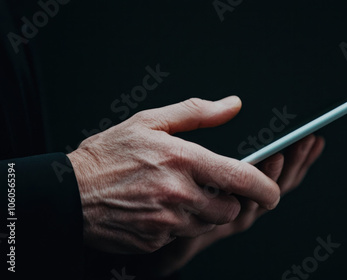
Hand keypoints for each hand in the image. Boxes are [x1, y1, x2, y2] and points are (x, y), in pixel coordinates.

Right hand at [67, 96, 280, 253]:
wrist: (69, 193)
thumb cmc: (108, 154)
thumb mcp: (151, 121)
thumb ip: (198, 113)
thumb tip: (233, 105)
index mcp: (183, 160)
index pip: (241, 179)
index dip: (266, 188)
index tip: (273, 191)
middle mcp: (179, 194)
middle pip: (230, 210)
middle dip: (228, 201)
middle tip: (211, 188)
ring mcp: (166, 222)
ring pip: (207, 225)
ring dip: (203, 213)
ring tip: (178, 195)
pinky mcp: (155, 240)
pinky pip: (182, 236)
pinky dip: (179, 225)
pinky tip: (159, 209)